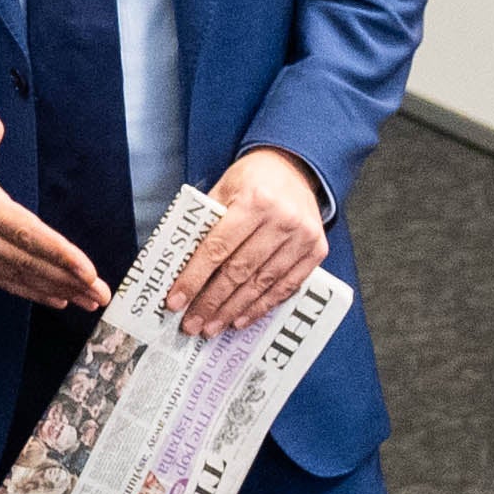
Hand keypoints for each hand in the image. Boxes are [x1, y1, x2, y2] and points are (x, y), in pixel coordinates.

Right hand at [0, 103, 108, 313]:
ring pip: (17, 273)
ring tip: (90, 300)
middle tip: (101, 293)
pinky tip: (58, 298)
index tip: (86, 268)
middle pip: (25, 260)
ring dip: (56, 289)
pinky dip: (31, 290)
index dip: (56, 251)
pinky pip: (3, 277)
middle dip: (66, 279)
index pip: (22, 231)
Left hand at [162, 147, 331, 338]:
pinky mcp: (316, 250)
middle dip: (211, 302)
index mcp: (255, 200)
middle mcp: (282, 219)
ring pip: (262, 283)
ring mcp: (302, 237)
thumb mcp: (224, 189)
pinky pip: (286, 286)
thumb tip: (181, 269)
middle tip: (192, 324)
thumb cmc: (253, 179)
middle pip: (239, 271)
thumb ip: (206, 224)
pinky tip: (242, 319)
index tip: (177, 301)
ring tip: (213, 326)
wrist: (294, 167)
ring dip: (234, 310)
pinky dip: (262, 306)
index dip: (194, 278)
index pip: (217, 248)